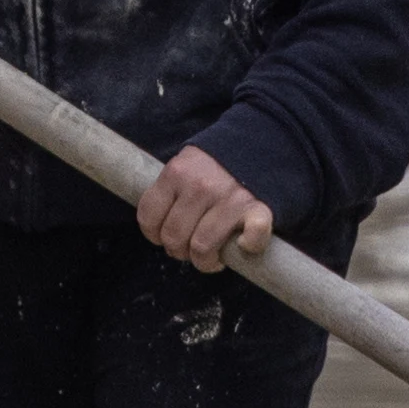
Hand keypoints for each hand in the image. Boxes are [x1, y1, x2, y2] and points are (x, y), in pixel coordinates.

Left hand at [138, 145, 274, 271]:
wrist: (260, 146)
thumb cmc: (215, 166)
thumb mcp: (184, 166)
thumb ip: (169, 192)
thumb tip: (157, 230)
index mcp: (176, 173)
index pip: (148, 218)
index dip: (154, 236)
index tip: (165, 237)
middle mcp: (200, 185)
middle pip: (173, 237)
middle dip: (179, 251)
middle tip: (191, 249)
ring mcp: (230, 198)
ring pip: (202, 247)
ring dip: (206, 261)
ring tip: (213, 256)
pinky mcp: (258, 209)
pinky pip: (251, 239)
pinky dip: (249, 247)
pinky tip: (243, 245)